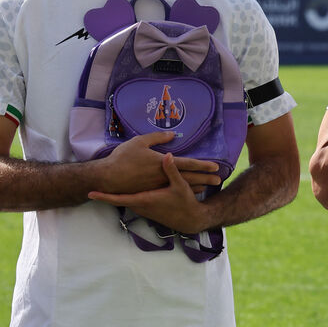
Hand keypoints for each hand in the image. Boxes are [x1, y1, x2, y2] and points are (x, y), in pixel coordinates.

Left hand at [89, 152, 210, 233]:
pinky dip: (125, 196)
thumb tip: (167, 155)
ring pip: (125, 199)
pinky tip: (125, 187)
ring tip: (104, 185)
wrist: (189, 219)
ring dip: (116, 194)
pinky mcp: (146, 210)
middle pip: (118, 199)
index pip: (119, 199)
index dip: (104, 196)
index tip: (91, 193)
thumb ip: (171, 170)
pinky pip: (131, 202)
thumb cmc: (184, 202)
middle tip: (93, 185)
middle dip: (106, 194)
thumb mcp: (180, 186)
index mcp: (145, 200)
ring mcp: (142, 209)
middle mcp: (140, 206)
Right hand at [97, 131, 221, 193]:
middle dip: (205, 178)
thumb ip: (157, 138)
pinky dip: (184, 190)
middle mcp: (163, 176)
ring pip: (182, 186)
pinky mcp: (153, 192)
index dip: (203, 164)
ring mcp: (159, 186)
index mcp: (162, 163)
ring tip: (210, 186)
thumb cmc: (123, 158)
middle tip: (219, 179)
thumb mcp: (140, 142)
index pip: (187, 164)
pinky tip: (191, 191)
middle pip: (189, 177)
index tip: (216, 166)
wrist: (108, 178)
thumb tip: (173, 135)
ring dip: (197, 185)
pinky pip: (173, 191)